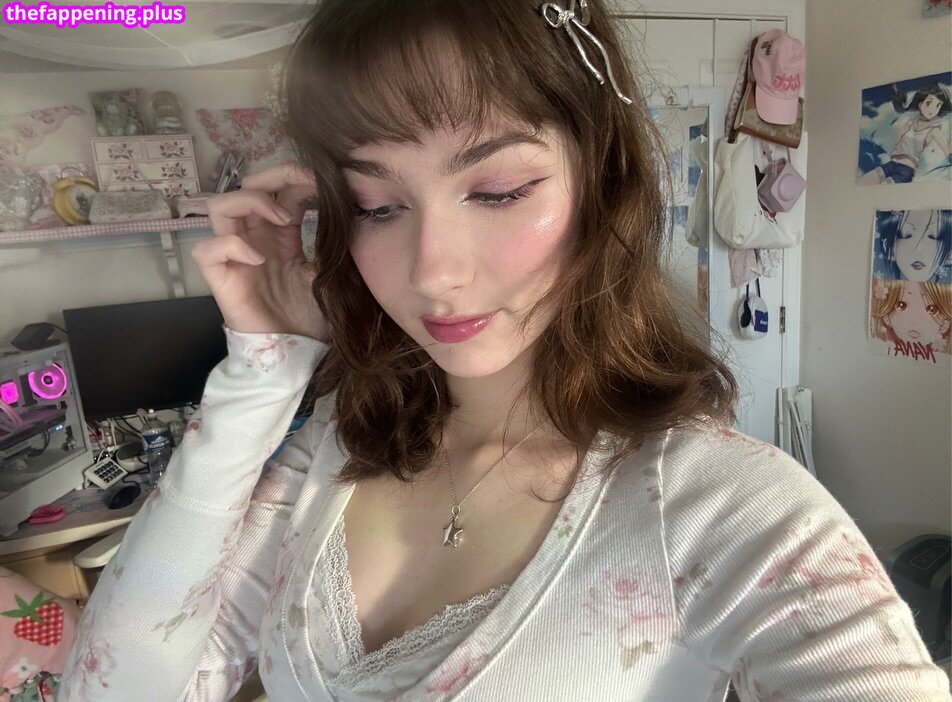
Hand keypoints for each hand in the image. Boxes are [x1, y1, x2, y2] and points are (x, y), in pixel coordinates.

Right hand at [192, 163, 329, 341]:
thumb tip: (345, 206)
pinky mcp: (221, 279)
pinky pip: (208, 250)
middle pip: (245, 187)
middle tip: (305, 189)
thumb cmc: (313, 314)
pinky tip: (260, 259)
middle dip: (274, 178)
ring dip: (252, 203)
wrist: (299, 351)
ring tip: (283, 220)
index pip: (276, 188)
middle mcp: (254, 239)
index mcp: (279, 233)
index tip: (323, 179)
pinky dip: (231, 246)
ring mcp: (235, 257)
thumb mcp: (329, 269)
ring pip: (219, 207)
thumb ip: (330, 239)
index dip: (295, 176)